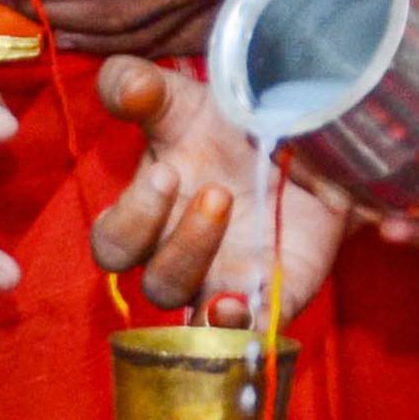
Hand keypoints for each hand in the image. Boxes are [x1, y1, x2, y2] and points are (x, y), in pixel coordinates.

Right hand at [88, 59, 342, 316]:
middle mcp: (182, 259)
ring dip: (208, 275)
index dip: (132, 220)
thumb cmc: (228, 123)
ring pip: (198, 313)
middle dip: (182, 242)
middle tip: (216, 191)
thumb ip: (139, 87)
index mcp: (150, 219)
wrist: (305, 137)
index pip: (114, 246)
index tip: (167, 171)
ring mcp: (228, 283)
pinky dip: (244, 328)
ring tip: (232, 209)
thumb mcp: (182, 97)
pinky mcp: (275, 295)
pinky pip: (253, 332)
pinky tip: (241, 306)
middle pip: (157, 283)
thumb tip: (127, 88)